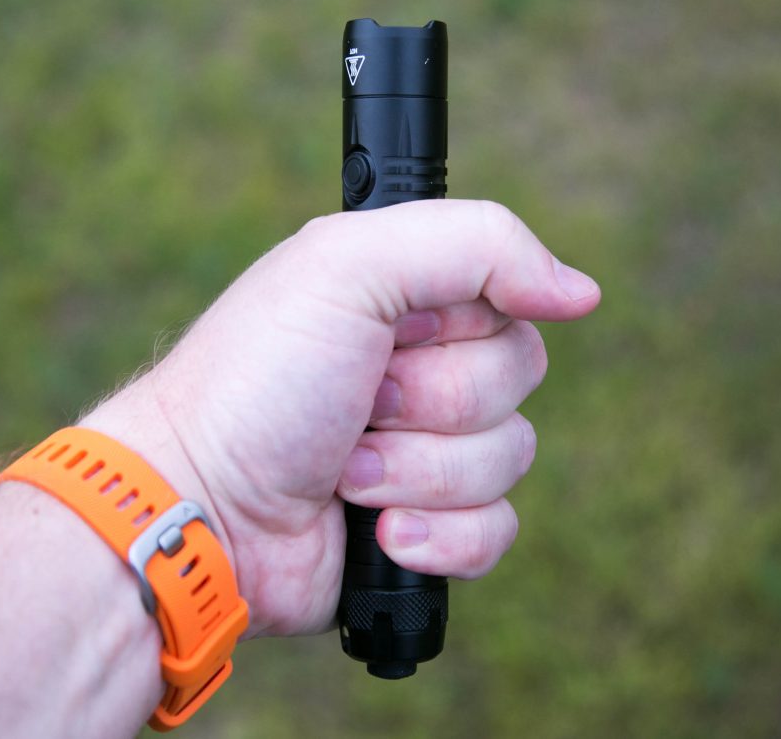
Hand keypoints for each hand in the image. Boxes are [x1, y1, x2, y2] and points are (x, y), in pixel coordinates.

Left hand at [81, 199, 599, 638]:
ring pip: (512, 457)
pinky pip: (496, 532)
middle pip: (520, 376)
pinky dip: (437, 535)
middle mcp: (425, 369)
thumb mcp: (348, 265)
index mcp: (411, 297)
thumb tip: (580, 291)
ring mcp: (428, 452)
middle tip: (356, 402)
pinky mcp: (429, 528)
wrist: (200, 506)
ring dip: (418, 469)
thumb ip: (476, 244)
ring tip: (342, 470)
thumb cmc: (257, 379)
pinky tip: (376, 532)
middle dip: (430, 400)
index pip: (511, 295)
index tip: (400, 330)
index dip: (461, 322)